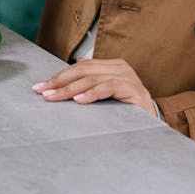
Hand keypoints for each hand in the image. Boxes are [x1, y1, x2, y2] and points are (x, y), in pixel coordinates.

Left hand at [32, 57, 158, 114]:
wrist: (154, 127)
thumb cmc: (128, 112)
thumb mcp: (106, 95)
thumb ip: (92, 81)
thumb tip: (75, 65)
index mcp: (113, 66)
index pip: (80, 67)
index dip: (59, 77)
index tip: (40, 88)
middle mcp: (120, 67)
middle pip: (83, 70)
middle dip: (60, 81)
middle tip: (43, 92)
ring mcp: (129, 77)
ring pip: (92, 78)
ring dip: (70, 89)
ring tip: (55, 97)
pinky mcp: (134, 90)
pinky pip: (109, 87)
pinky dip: (92, 94)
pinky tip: (79, 101)